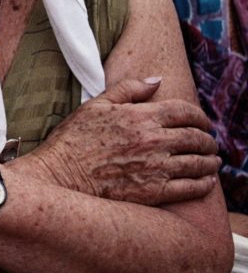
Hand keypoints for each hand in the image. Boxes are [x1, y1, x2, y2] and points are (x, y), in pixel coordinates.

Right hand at [25, 77, 219, 205]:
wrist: (60, 175)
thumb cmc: (73, 139)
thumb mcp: (95, 105)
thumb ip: (129, 90)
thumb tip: (157, 80)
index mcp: (140, 117)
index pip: (184, 112)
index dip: (199, 116)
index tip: (202, 121)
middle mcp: (153, 141)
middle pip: (195, 137)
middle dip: (207, 139)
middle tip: (209, 142)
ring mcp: (156, 168)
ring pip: (198, 162)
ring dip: (210, 160)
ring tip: (212, 160)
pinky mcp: (154, 192)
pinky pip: (191, 187)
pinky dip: (204, 183)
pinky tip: (206, 180)